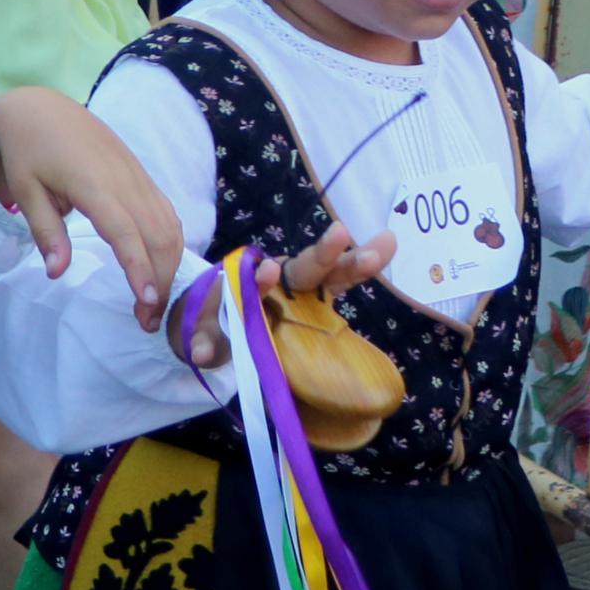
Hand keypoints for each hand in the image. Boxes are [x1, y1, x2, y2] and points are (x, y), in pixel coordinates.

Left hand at [0, 86, 184, 329]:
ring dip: (169, 266)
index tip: (148, 301)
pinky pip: (167, 213)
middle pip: (157, 235)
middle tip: (147, 322)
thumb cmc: (27, 153)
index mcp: (92, 183)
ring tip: (155, 303)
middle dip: (160, 280)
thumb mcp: (25, 191)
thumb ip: (45, 231)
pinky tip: (162, 270)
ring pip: (170, 226)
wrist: (41, 110)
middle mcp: (124, 180)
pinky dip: (172, 244)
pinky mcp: (143, 177)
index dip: (139, 267)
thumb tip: (57, 273)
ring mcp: (138, 177)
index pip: (125, 231)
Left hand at [174, 223, 400, 370]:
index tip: (268, 271)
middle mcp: (279, 280)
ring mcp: (306, 287)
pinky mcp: (324, 298)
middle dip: (321, 254)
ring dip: (353, 261)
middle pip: (302, 268)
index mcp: (249, 287)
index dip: (260, 281)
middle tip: (339, 235)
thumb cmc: (217, 323)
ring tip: (380, 247)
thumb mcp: (205, 331)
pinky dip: (365, 262)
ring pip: (331, 271)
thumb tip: (199, 355)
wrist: (228, 324)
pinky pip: (345, 279)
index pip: (255, 283)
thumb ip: (204, 340)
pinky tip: (390, 241)